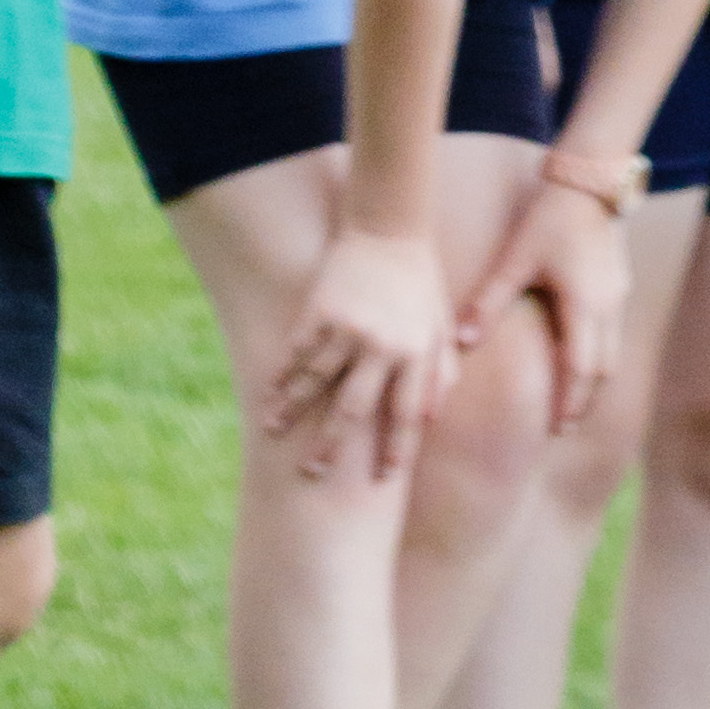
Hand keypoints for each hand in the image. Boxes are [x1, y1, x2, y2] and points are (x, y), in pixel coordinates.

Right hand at [264, 227, 456, 479]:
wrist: (389, 228)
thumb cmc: (420, 282)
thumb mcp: (442, 325)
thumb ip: (441, 372)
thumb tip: (430, 419)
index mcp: (416, 353)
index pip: (406, 414)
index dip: (396, 449)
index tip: (384, 481)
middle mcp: (382, 346)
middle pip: (353, 409)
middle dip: (332, 446)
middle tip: (312, 475)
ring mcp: (347, 328)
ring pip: (314, 382)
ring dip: (291, 411)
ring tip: (272, 433)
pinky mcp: (320, 309)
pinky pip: (296, 351)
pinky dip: (281, 375)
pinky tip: (267, 394)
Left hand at [458, 178, 630, 433]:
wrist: (588, 185)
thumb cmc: (548, 220)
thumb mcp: (514, 260)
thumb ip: (489, 302)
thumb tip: (461, 341)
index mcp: (582, 307)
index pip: (580, 369)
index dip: (569, 401)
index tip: (557, 426)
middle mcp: (607, 308)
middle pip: (602, 370)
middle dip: (584, 400)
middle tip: (564, 425)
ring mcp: (618, 298)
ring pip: (612, 353)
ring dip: (593, 380)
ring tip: (573, 400)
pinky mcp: (619, 287)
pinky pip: (613, 334)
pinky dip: (599, 356)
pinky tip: (582, 359)